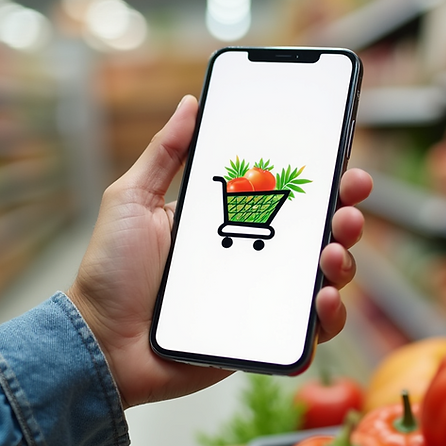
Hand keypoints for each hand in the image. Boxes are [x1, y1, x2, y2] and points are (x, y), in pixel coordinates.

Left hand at [68, 95, 372, 407]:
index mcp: (227, 221)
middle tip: (348, 209)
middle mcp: (250, 257)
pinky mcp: (260, 340)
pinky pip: (308, 333)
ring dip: (342, 264)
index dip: (321, 181)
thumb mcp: (131, 200)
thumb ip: (164, 153)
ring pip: (322, 281)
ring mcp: (259, 300)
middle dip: (345, 217)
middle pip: (316, 235)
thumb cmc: (109, 273)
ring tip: (331, 254)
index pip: (286, 196)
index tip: (344, 165)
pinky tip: (321, 301)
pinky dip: (327, 319)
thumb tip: (190, 103)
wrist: (97, 342)